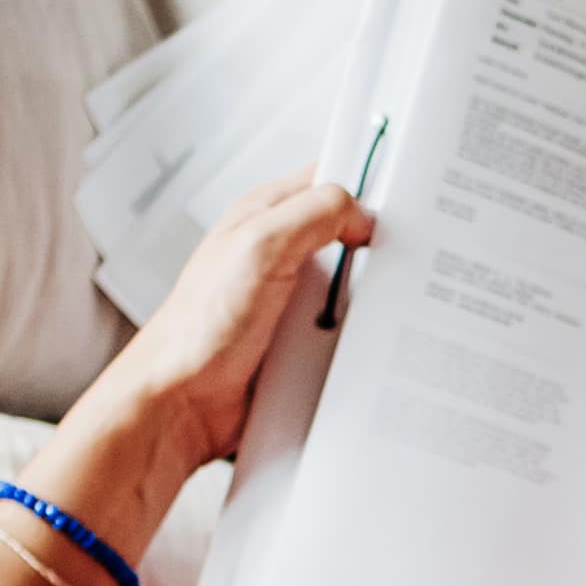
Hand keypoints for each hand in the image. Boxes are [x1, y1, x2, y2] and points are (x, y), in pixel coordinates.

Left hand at [47, 171, 371, 527]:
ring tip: (384, 309)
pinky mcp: (299, 342)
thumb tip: (360, 213)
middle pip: (349, 236)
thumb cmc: (199, 330)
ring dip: (370, 302)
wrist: (181, 405)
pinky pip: (345, 332)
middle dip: (378, 249)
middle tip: (404, 259)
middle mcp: (277, 255)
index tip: (404, 197)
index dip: (366, 184)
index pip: (328, 180)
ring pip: (353, 288)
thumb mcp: (259, 247)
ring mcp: (290, 300)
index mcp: (264, 217)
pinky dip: (359, 340)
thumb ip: (313, 214)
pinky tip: (366, 347)